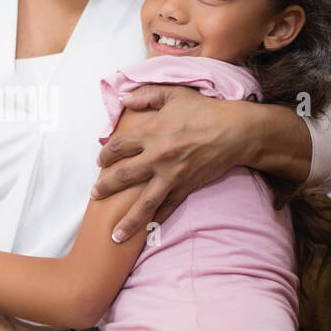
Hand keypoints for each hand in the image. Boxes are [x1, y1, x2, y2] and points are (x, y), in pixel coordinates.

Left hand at [92, 84, 255, 242]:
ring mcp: (171, 176)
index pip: (117, 147)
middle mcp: (156, 157)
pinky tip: (146, 233)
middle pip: (122, 176)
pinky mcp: (185, 187)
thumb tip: (124, 98)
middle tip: (94, 194)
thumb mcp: (174, 94)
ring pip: (143, 203)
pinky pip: (167, 208)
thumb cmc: (205, 110)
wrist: (235, 131)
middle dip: (105, 187)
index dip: (105, 154)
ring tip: (114, 236)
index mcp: (150, 133)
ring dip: (127, 220)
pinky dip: (156, 221)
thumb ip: (146, 94)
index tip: (100, 161)